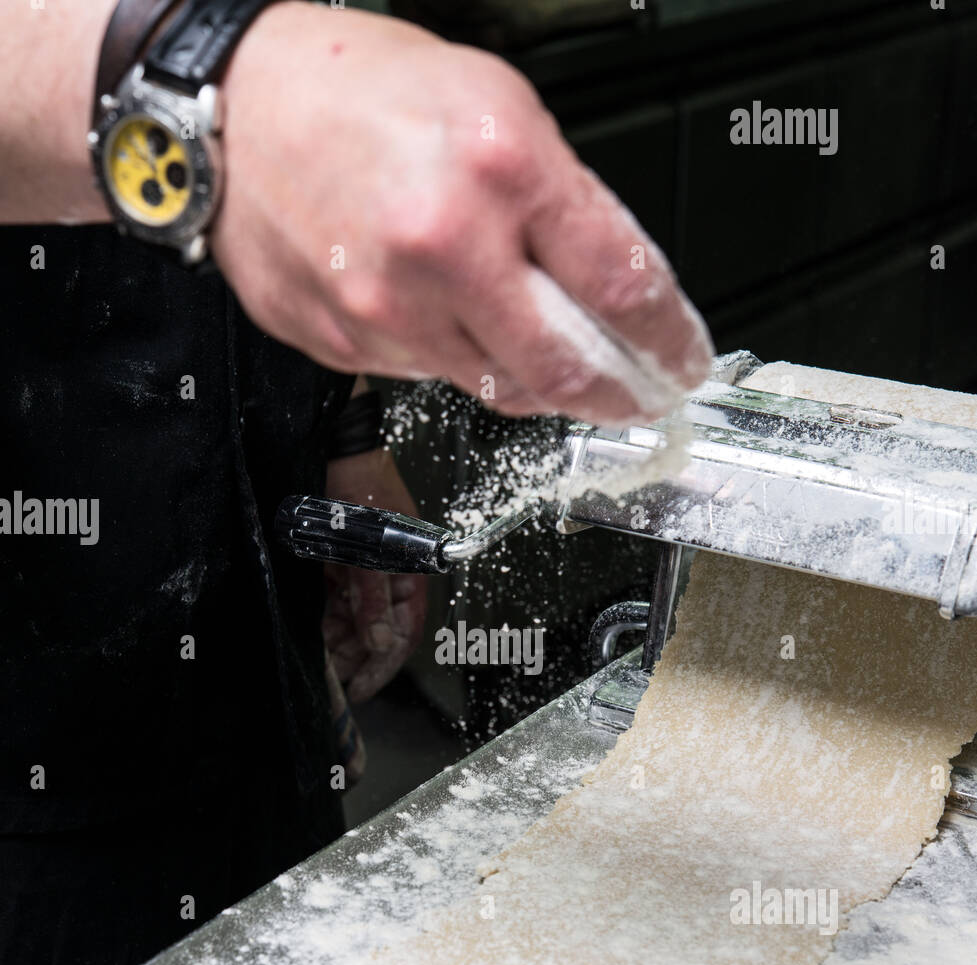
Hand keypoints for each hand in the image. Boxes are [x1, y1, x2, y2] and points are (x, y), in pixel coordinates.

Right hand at [213, 3, 712, 426]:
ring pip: (498, 388)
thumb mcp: (497, 107)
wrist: (237, 110)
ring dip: (537, 380)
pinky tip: (446, 316)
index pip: (620, 286)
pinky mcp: (346, 343)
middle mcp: (444, 249)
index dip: (667, 339)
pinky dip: (458, 360)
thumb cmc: (360, 93)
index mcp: (499, 169)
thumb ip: (562, 200)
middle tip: (638, 397)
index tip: (683, 361)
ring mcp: (387, 307)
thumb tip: (611, 286)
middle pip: (565, 370)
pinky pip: (430, 377)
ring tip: (544, 353)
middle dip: (617, 395)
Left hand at [321, 448, 428, 704]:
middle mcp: (388, 577)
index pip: (402, 633)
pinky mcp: (339, 563)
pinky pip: (337, 602)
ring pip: (353, 620)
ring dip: (339, 642)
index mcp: (408, 576)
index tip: (361, 689)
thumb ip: (372, 598)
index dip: (383, 665)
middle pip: (376, 631)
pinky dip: (327, 620)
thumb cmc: (359, 490)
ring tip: (320, 662)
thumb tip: (380, 644)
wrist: (335, 446)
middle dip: (356, 657)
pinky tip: (314, 637)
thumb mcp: (366, 549)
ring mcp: (363, 571)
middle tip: (334, 682)